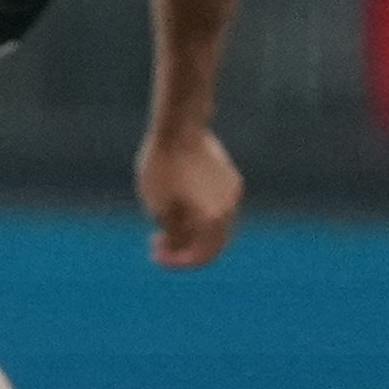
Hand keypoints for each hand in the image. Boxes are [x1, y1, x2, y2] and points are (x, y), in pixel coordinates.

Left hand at [137, 125, 240, 268]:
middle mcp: (230, 209)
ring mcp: (232, 192)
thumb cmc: (163, 168)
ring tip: (163, 220)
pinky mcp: (230, 177)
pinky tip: (178, 201)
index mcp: (213, 221)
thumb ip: (173, 235)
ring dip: (192, 229)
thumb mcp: (158, 208)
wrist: (178, 128)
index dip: (176, 261)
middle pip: (211, 242)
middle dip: (184, 247)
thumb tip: (180, 249)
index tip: (155, 254)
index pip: (200, 256)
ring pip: (215, 223)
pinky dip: (200, 212)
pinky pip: (217, 204)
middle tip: (157, 242)